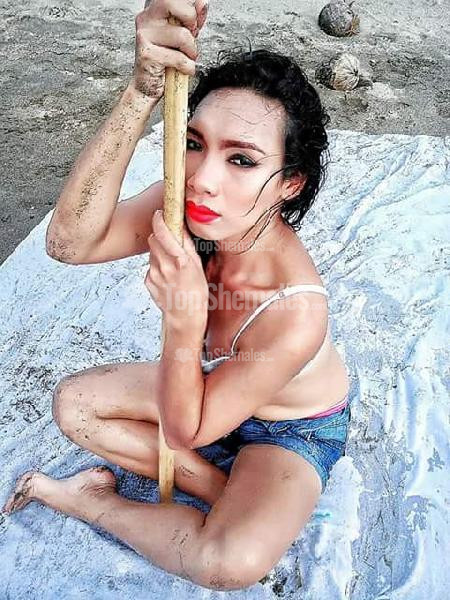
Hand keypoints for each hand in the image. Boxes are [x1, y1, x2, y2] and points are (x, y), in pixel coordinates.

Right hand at [132, 0, 208, 97]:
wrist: (147, 86)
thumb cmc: (165, 61)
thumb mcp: (183, 36)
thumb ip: (192, 18)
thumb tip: (202, 3)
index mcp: (154, 12)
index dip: (190, 7)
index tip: (195, 22)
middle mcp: (145, 20)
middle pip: (171, 2)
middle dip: (191, 20)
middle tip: (191, 37)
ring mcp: (144, 36)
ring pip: (182, 35)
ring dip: (192, 51)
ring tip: (186, 59)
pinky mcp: (147, 55)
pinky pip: (179, 58)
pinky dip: (188, 67)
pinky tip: (183, 70)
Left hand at [145, 210, 208, 328]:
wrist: (185, 316)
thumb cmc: (196, 293)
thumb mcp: (198, 266)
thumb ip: (187, 245)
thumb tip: (180, 226)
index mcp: (179, 261)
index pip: (162, 232)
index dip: (159, 220)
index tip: (159, 214)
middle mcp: (164, 267)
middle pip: (153, 239)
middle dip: (159, 236)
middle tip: (169, 241)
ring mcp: (154, 275)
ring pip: (152, 252)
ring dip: (159, 252)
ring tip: (171, 264)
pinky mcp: (148, 281)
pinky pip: (150, 266)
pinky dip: (157, 266)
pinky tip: (167, 276)